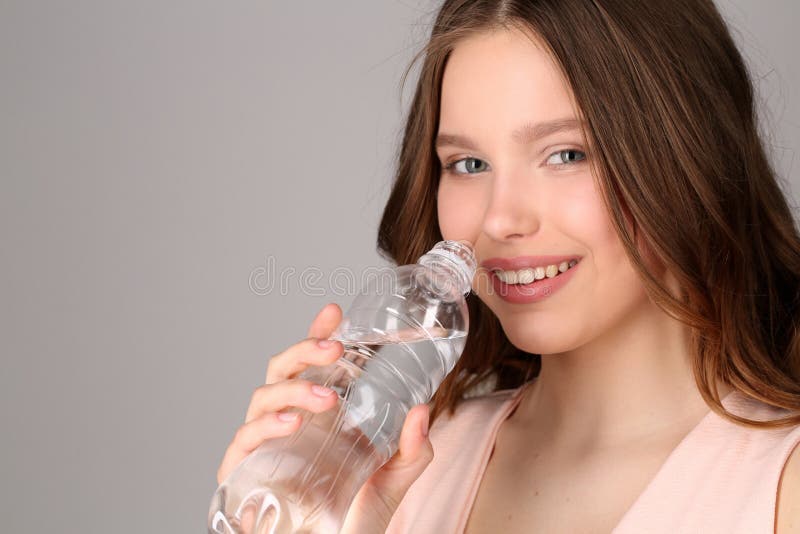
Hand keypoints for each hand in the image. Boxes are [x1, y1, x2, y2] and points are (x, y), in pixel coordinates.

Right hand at [216, 302, 433, 532]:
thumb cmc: (353, 513)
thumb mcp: (393, 478)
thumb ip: (412, 448)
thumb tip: (421, 412)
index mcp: (317, 414)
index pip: (312, 364)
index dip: (318, 335)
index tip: (334, 313)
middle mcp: (287, 421)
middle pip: (283, 369)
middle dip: (305, 349)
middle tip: (335, 348)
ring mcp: (264, 444)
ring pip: (262, 396)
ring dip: (294, 389)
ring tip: (327, 398)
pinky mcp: (244, 471)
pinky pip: (244, 439)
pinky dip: (264, 426)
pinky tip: (291, 424)